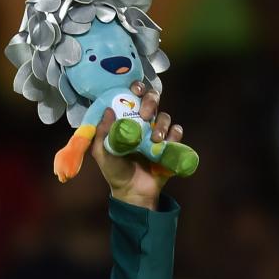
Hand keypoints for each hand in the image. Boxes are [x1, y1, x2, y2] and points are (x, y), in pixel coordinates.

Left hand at [91, 79, 184, 208]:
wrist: (131, 191)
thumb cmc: (114, 170)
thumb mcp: (101, 152)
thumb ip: (101, 133)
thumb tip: (107, 110)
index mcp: (126, 119)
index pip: (132, 96)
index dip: (136, 87)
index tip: (135, 89)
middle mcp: (143, 122)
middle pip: (153, 99)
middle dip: (151, 101)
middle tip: (145, 115)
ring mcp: (157, 132)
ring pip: (165, 116)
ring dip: (161, 124)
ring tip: (154, 139)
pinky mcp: (170, 144)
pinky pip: (177, 132)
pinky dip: (174, 135)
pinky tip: (166, 143)